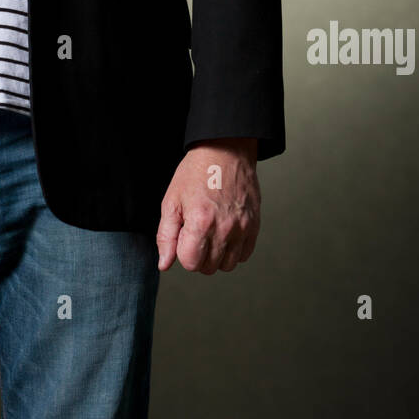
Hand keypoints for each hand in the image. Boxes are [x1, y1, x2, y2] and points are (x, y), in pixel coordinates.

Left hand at [156, 138, 259, 274]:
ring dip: (216, 255)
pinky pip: (244, 255)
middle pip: (208, 267)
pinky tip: (225, 233)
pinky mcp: (254, 225)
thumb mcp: (171, 200)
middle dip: (198, 255)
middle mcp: (224, 228)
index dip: (182, 252)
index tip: (183, 235)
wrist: (225, 150)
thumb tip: (165, 264)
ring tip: (211, 233)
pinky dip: (234, 250)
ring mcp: (242, 228)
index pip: (190, 263)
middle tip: (196, 232)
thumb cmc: (197, 172)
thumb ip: (166, 235)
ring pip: (227, 265)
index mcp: (200, 222)